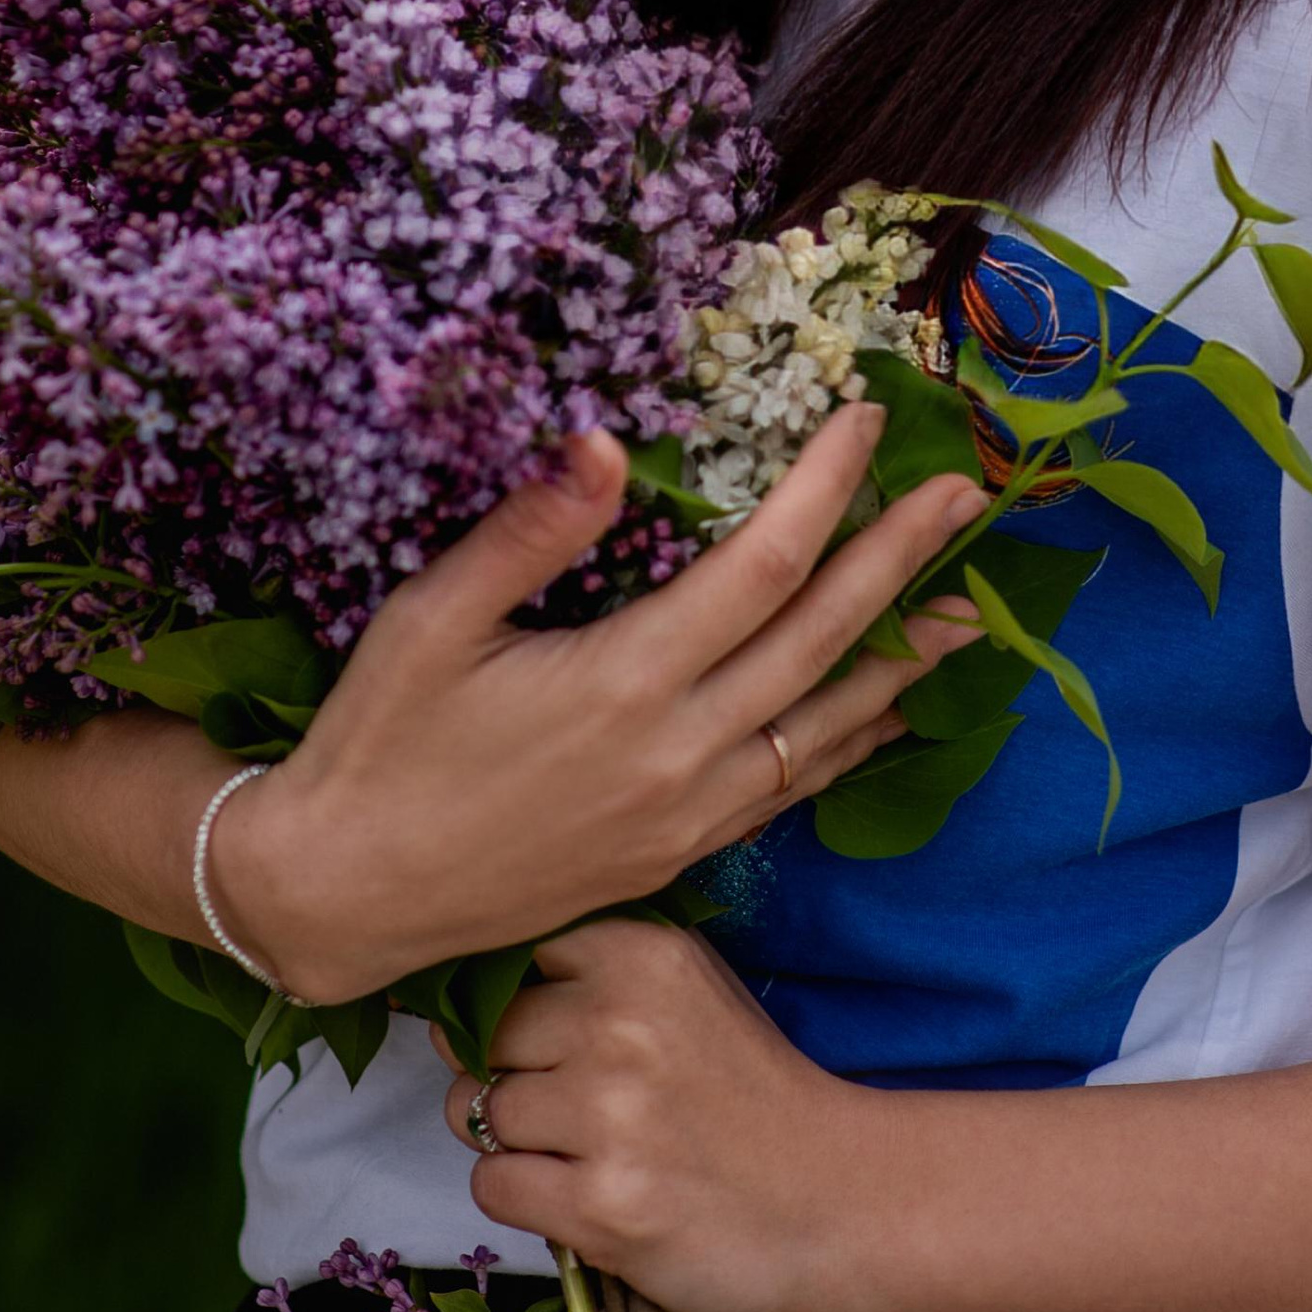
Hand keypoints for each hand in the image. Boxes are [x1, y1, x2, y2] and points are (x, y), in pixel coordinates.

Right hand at [219, 407, 982, 1003]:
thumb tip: (603, 438)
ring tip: (966, 614)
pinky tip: (879, 715)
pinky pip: (788, 791)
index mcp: (623, 681)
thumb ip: (529, 530)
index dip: (825, 486)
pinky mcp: (672, 857)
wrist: (343, 894)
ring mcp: (683, 816)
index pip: (762, 565)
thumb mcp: (431, 618)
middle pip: (820, 640)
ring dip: (899, 662)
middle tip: (968, 496)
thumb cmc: (379, 740)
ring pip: (823, 728)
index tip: (866, 417)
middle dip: (900, 560)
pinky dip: (846, 745)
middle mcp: (675, 754)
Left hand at [440, 916, 884, 1311]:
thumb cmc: (747, 1089)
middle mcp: (619, 1024)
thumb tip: (470, 975)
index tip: (535, 1027)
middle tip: (566, 1100)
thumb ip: (598, 963)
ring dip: (515, 1138)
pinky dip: (522, 1195)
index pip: (510, 950)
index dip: (508, 996)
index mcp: (642, 955)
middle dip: (505, 1072)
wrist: (829, 1196)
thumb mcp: (690, 983)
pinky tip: (579, 1191)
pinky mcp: (600, 1207)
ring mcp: (609, 1118)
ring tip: (580, 1148)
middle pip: (484, 1038)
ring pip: (477, 1112)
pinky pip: (493, 1186)